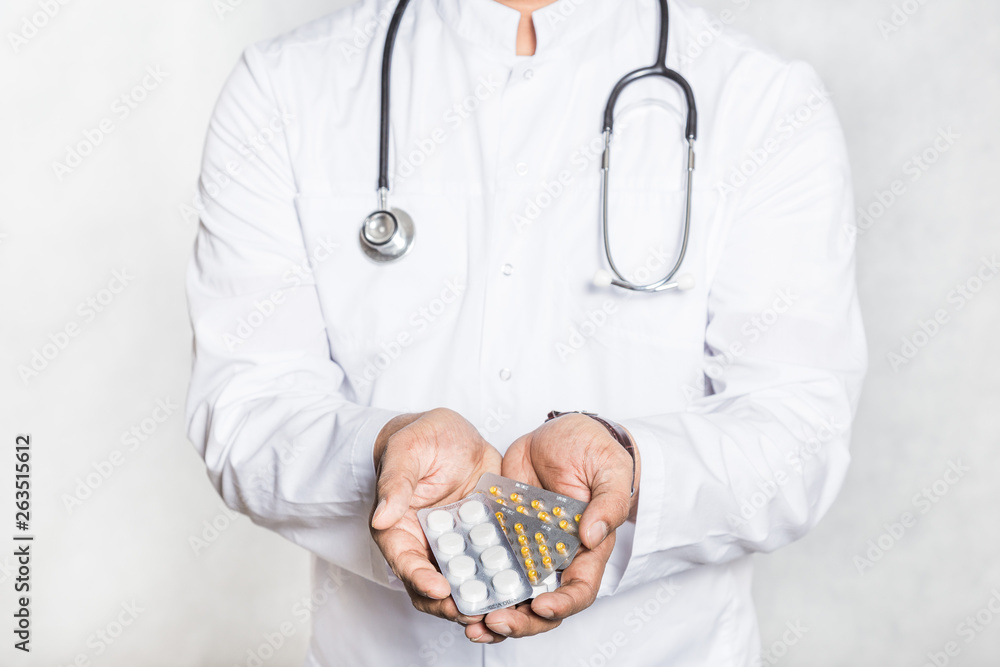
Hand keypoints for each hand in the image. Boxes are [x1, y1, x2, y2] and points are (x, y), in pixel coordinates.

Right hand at [369, 408, 506, 642]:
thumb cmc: (421, 438)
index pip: (405, 562)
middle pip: (434, 588)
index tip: (439, 588)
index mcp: (399, 529)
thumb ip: (396, 482)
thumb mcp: (407, 450)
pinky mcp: (485, 540)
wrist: (455, 435)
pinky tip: (525, 588)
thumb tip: (382, 516)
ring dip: (481, 601)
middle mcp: (427, 545)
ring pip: (466, 585)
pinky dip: (506, 581)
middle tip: (477, 611)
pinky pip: (494, 566)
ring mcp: (458, 546)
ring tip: (503, 610)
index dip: (420, 579)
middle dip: (453, 605)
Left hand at [484, 413, 638, 638]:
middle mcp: (557, 556)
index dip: (563, 604)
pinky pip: (487, 561)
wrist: (560, 431)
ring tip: (469, 620)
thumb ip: (609, 502)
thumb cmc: (594, 449)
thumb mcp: (610, 469)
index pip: (580, 589)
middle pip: (541, 604)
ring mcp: (528, 546)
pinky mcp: (503, 531)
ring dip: (493, 610)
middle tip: (493, 622)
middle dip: (519, 620)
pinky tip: (453, 586)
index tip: (540, 606)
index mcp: (588, 549)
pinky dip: (474, 579)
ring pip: (511, 592)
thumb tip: (592, 535)